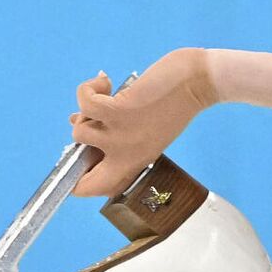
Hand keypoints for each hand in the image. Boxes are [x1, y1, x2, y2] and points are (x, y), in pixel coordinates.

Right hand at [69, 47, 214, 197]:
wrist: (199, 83)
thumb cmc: (174, 102)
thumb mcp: (144, 127)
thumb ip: (115, 130)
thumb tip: (76, 120)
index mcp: (135, 162)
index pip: (101, 188)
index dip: (82, 182)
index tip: (81, 160)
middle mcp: (125, 155)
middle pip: (82, 180)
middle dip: (72, 157)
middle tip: (86, 125)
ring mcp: (120, 135)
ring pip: (78, 132)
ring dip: (84, 112)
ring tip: (103, 97)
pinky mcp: (118, 111)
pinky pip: (85, 103)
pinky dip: (88, 88)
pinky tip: (104, 82)